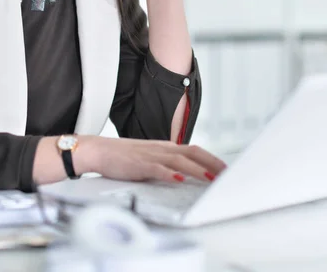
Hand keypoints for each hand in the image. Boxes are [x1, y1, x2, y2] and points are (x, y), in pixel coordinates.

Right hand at [76, 136, 226, 182]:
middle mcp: (162, 148)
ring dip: (196, 170)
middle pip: (193, 152)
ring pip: (179, 160)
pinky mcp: (139, 164)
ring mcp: (151, 155)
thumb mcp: (150, 158)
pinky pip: (157, 168)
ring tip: (210, 179)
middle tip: (227, 174)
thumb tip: (185, 175)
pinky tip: (178, 179)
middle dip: (211, 163)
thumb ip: (167, 163)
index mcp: (166, 147)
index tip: (226, 169)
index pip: (195, 150)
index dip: (212, 159)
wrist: (99, 150)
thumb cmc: (124, 157)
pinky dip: (169, 174)